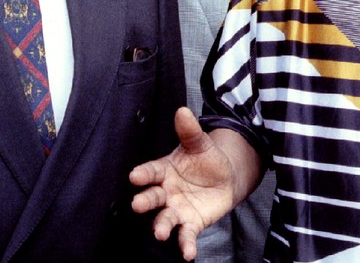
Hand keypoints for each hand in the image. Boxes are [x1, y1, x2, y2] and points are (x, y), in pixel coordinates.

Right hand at [130, 107, 235, 260]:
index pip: (150, 172)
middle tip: (138, 205)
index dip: (143, 174)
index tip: (134, 176)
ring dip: (161, 226)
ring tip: (160, 233)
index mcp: (164, 170)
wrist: (225, 177)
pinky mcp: (191, 223)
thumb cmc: (206, 159)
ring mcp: (177, 209)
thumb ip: (190, 131)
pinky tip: (188, 254)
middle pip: (153, 197)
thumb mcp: (200, 143)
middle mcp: (166, 192)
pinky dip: (186, 245)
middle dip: (145, 201)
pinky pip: (186, 235)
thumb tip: (183, 110)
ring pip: (165, 219)